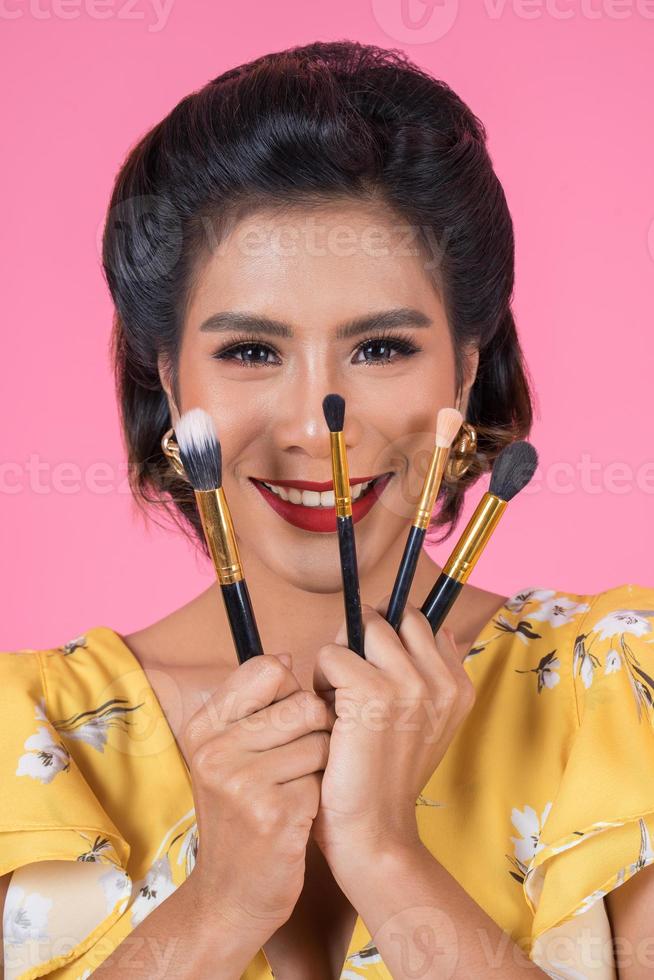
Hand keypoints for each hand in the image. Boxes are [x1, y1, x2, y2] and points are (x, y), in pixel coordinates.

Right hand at [180, 653, 335, 939]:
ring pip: (321, 741)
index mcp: (204, 726)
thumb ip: (255, 706)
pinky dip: (321, 796)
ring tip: (295, 790)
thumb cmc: (241, 815)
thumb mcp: (228, 755)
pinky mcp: (273, 813)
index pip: (267, 668)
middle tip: (295, 765)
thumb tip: (287, 657)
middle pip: (304, 703)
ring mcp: (242, 782)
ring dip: (321, 767)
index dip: (290, 691)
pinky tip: (299, 816)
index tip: (284, 721)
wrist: (229, 896)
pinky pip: (324, 779)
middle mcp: (215, 749)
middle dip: (315, 732)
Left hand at [310, 597, 475, 871]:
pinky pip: (332, 654)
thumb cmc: (387, 778)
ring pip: (361, 629)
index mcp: (457, 686)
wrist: (376, 833)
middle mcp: (441, 680)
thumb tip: (444, 630)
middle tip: (352, 687)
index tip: (375, 675)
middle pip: (389, 618)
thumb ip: (434, 675)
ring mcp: (410, 684)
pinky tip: (329, 714)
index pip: (418, 621)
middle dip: (362, 641)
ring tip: (340, 700)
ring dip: (340, 658)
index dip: (386, 641)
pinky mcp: (372, 693)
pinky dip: (320, 679)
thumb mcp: (428, 724)